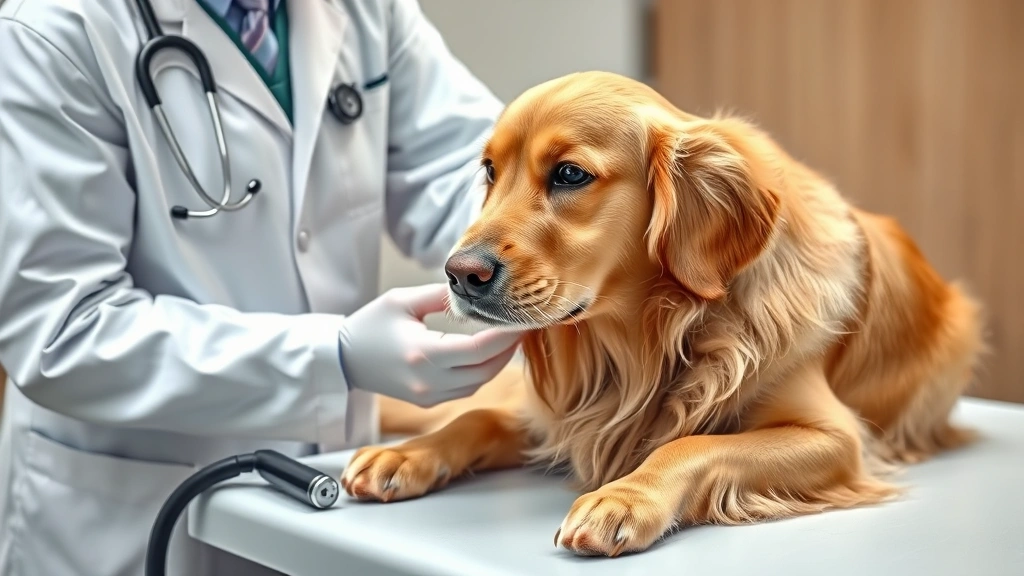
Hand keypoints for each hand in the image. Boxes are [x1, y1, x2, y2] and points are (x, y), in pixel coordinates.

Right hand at [338, 283, 522, 406]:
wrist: (344, 360)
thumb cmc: (370, 325)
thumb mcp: (402, 301)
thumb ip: (440, 296)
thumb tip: (476, 290)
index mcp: (422, 354)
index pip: (478, 350)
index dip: (506, 336)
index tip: (521, 319)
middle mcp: (428, 381)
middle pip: (486, 370)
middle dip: (509, 349)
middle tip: (523, 325)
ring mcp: (429, 395)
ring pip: (479, 382)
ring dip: (498, 362)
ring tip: (510, 336)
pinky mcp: (429, 400)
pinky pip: (467, 389)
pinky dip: (482, 371)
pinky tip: (488, 352)